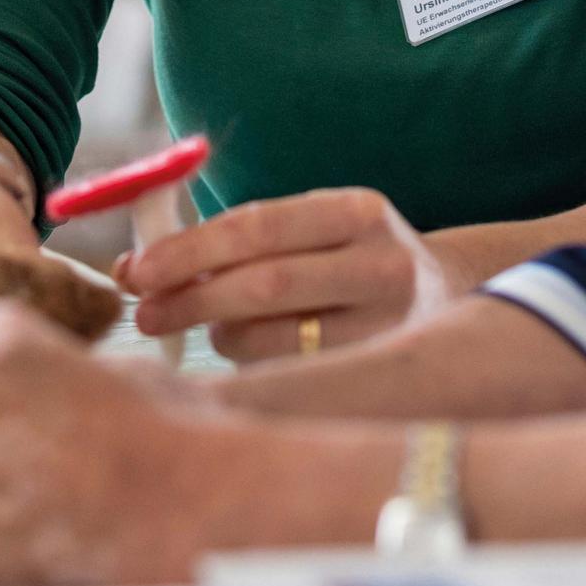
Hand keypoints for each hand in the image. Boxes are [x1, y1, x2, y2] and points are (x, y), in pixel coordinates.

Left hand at [115, 185, 463, 361]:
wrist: (449, 297)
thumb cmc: (349, 257)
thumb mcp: (318, 225)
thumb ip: (246, 235)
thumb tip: (144, 263)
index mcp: (358, 210)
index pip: (259, 224)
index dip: (189, 249)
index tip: (136, 269)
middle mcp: (383, 264)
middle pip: (265, 285)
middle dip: (190, 299)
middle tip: (143, 313)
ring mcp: (390, 326)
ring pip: (273, 339)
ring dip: (218, 335)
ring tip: (206, 328)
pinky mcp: (383, 373)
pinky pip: (292, 375)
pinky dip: (251, 363)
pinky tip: (244, 350)